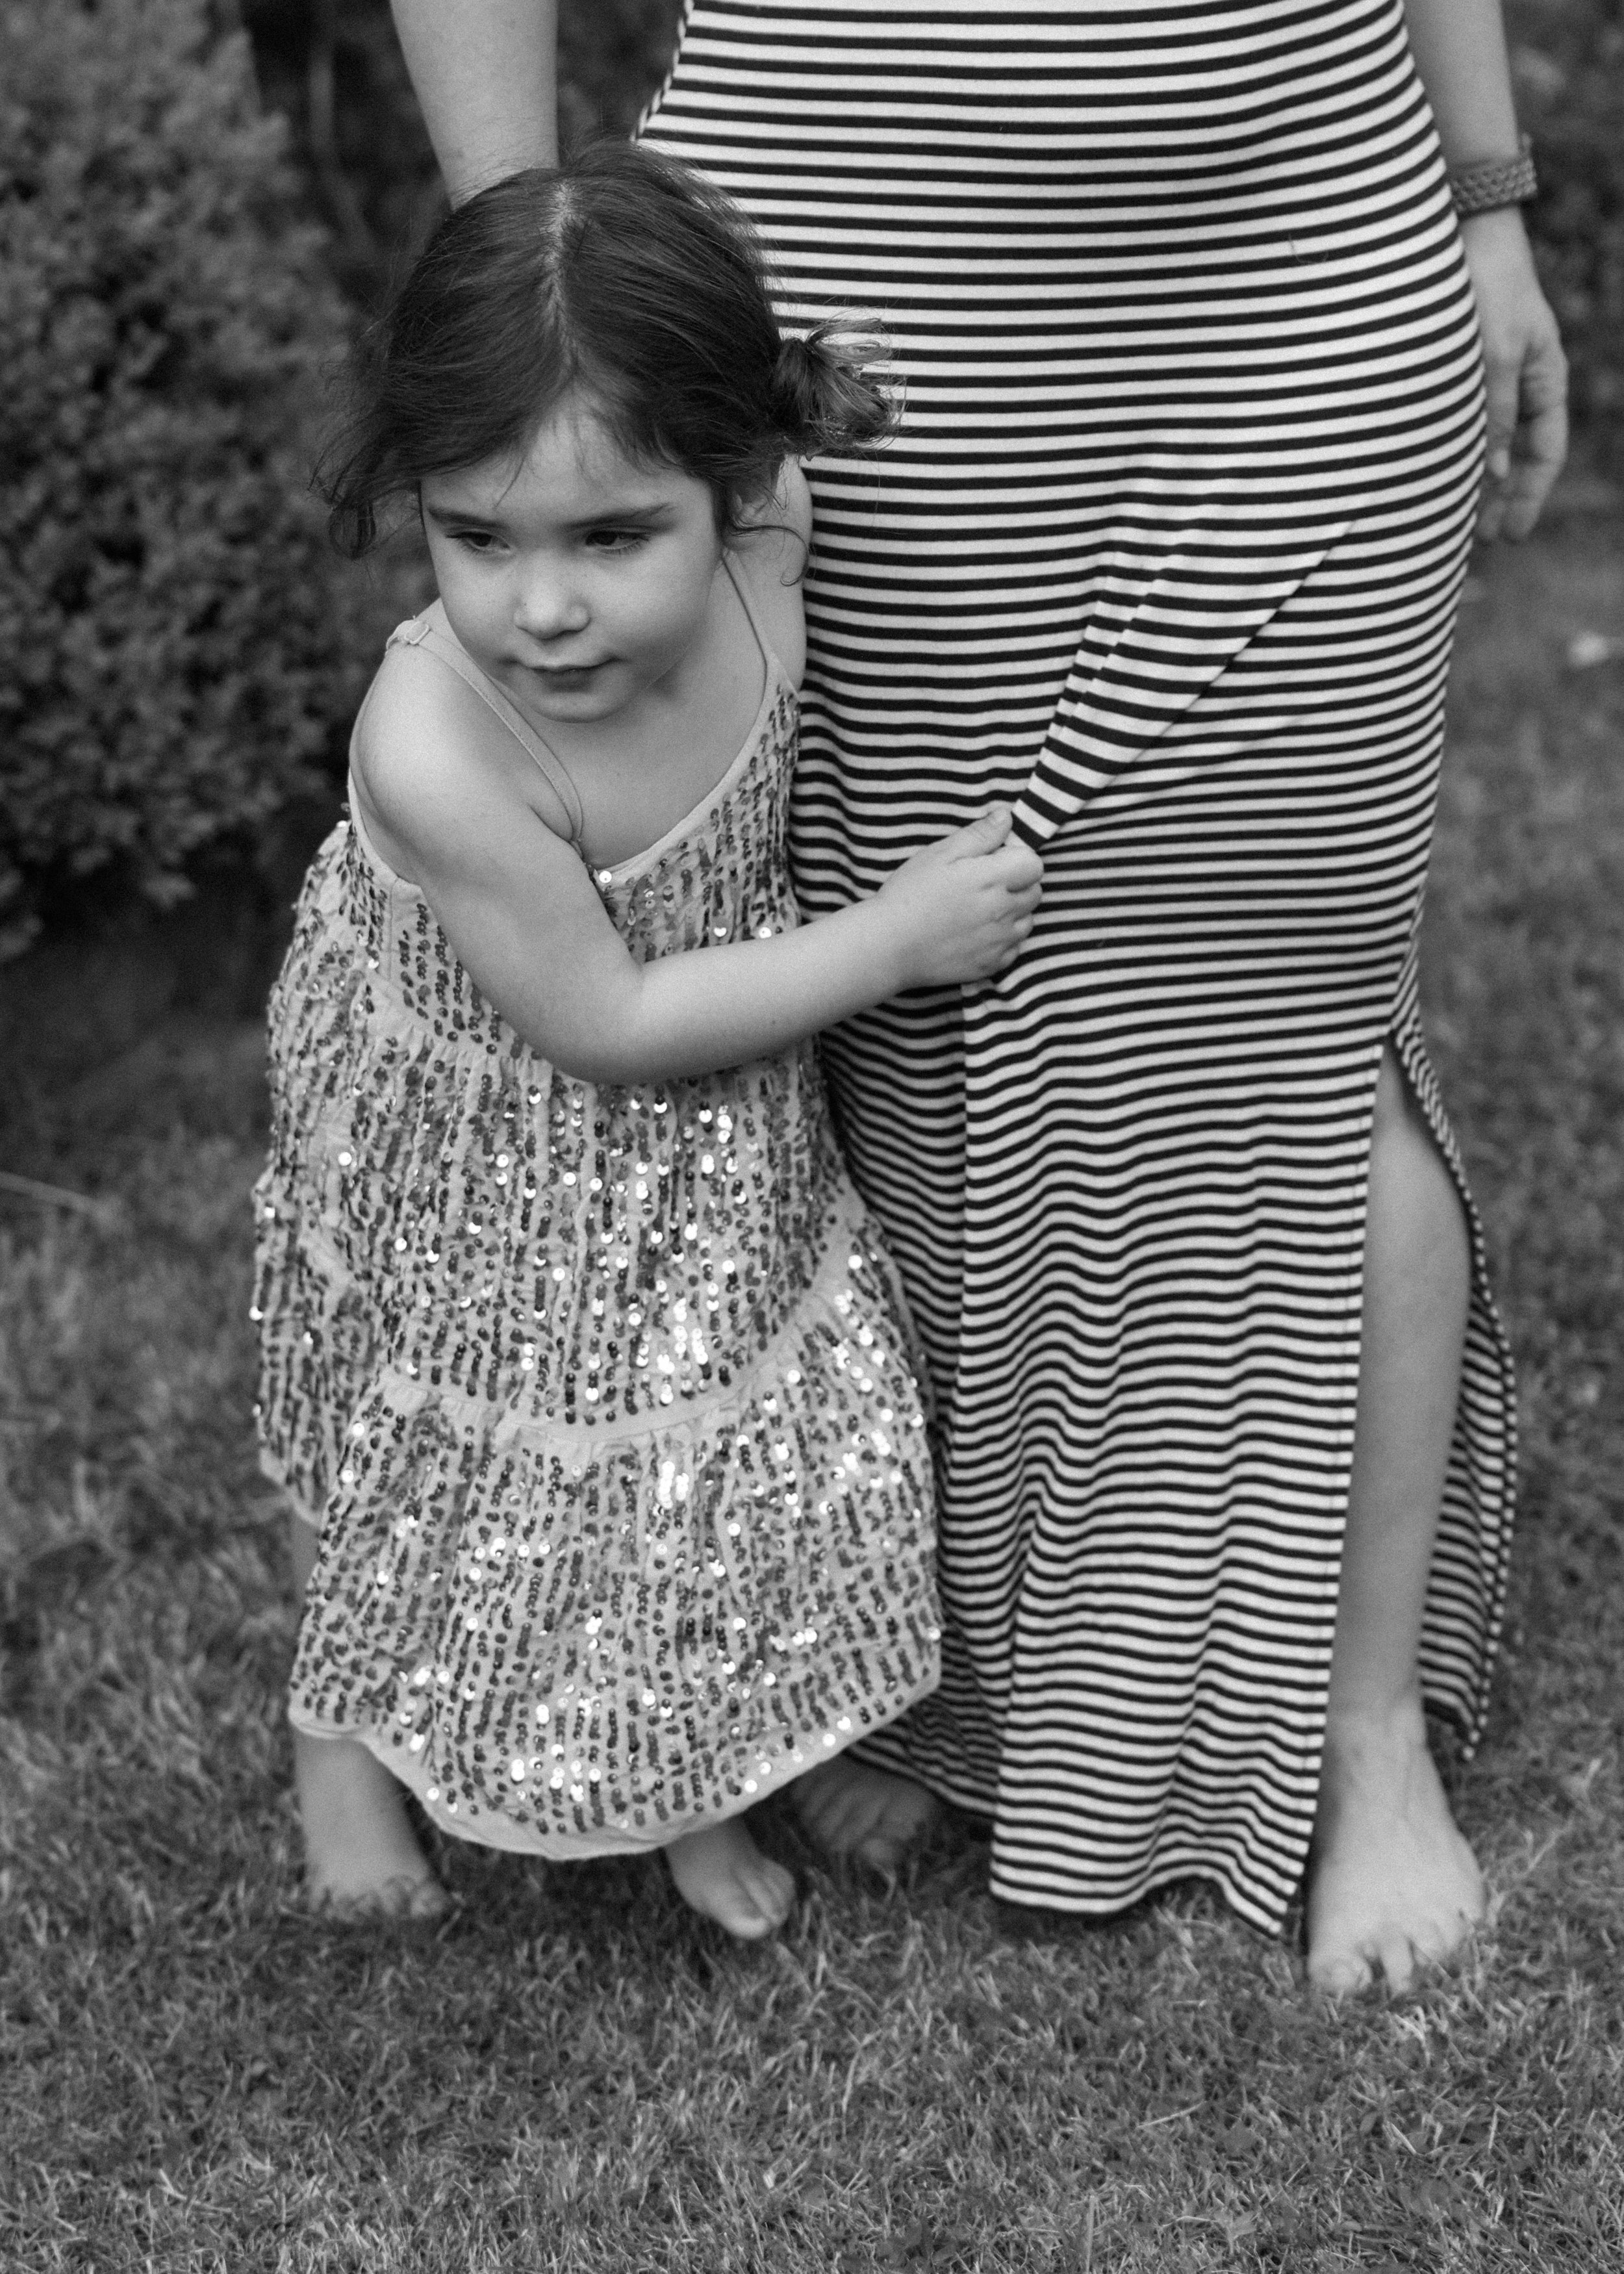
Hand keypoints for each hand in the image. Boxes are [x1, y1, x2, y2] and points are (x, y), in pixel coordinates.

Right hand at [876, 805, 1042, 986]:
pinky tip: (976, 933)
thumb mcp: (940, 854)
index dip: (1016, 858)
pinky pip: (1014, 948)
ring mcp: (1000, 941)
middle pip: (1034, 892)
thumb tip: (1006, 817)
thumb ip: (979, 835)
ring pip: (1027, 920)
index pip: (1034, 864)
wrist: (889, 945)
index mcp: (992, 878)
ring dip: (1012, 912)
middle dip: (1017, 884)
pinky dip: (1003, 939)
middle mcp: (1003, 911)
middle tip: (983, 885)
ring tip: (979, 910)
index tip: (994, 862)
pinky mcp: (992, 965)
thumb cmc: (910, 894)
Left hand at [1459, 207, 1567, 541]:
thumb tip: (1496, 474)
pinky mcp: (1457, 371)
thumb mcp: (1494, 356)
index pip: (1545, 452)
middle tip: (1480, 543)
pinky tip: (1428, 475)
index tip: (1509, 537)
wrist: (1461, 234)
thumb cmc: (1488, 288)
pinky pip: (1458, 423)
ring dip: (1472, 481)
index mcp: (1544, 379)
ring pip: (1486, 443)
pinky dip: (1449, 452)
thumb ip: (1494, 414)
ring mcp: (1490, 377)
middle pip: (1517, 456)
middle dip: (1501, 500)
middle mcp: (1520, 382)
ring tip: (1450, 520)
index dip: (1529, 498)